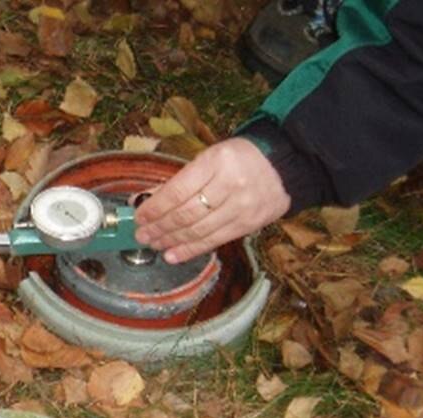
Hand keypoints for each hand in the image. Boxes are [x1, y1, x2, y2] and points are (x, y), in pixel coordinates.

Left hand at [134, 138, 290, 263]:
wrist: (283, 164)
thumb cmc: (238, 160)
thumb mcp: (208, 159)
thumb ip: (180, 180)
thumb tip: (146, 200)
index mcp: (216, 162)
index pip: (177, 191)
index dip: (155, 207)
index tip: (139, 216)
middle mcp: (230, 185)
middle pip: (186, 214)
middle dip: (159, 227)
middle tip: (142, 235)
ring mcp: (241, 207)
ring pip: (198, 231)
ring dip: (171, 241)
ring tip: (154, 244)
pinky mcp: (248, 224)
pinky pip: (213, 241)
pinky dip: (190, 250)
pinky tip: (172, 254)